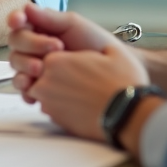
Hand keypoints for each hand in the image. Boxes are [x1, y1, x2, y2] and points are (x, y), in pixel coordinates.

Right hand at [7, 4, 123, 100]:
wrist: (111, 70)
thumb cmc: (95, 44)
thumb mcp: (75, 25)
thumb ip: (50, 18)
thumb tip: (27, 8)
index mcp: (40, 27)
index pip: (20, 22)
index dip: (16, 19)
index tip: (20, 20)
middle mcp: (33, 46)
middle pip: (15, 42)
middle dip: (31, 44)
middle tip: (55, 47)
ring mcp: (33, 66)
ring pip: (15, 64)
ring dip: (25, 65)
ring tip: (41, 69)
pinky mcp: (37, 87)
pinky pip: (22, 88)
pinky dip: (24, 88)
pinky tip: (33, 88)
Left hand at [27, 44, 149, 142]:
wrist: (128, 114)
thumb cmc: (122, 82)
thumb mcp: (111, 50)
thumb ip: (90, 46)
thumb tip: (79, 48)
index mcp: (56, 61)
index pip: (43, 54)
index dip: (57, 56)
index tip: (71, 58)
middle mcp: (47, 82)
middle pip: (38, 73)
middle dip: (52, 73)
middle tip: (75, 75)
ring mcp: (49, 103)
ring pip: (41, 92)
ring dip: (54, 89)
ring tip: (77, 89)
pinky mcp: (57, 120)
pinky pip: (50, 108)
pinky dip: (60, 105)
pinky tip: (78, 102)